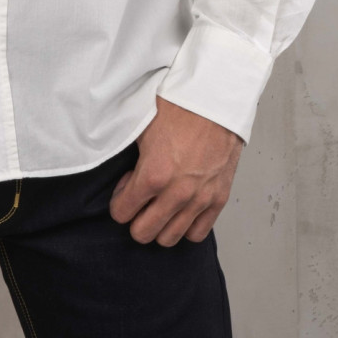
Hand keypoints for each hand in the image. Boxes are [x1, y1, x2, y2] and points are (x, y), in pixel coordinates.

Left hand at [109, 96, 243, 245]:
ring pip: (170, 238)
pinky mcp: (218, 198)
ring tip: (160, 203)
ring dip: (160, 225)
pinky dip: (186, 226)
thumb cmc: (179, 106)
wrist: (215, 99)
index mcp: (153, 174)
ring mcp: (199, 199)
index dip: (119, 201)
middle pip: (144, 233)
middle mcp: (177, 193)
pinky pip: (198, 233)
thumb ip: (129, 158)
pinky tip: (181, 208)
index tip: (125, 188)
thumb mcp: (142, 127)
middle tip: (140, 198)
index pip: (121, 213)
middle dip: (135, 217)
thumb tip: (123, 175)